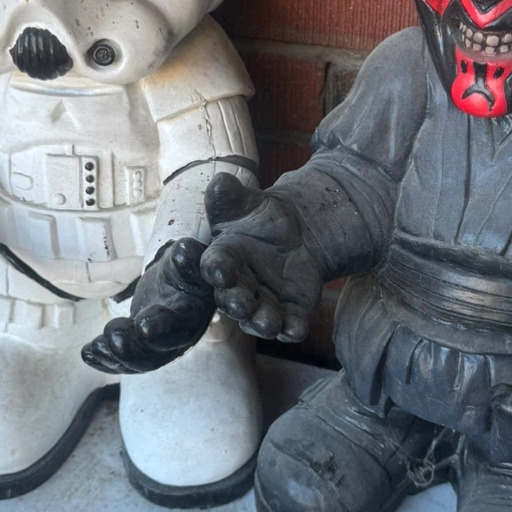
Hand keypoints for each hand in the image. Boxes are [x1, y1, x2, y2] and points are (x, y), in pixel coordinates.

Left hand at [82, 238, 214, 375]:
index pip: (180, 327)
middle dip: (133, 350)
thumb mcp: (184, 261)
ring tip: (96, 346)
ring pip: (139, 362)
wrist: (177, 283)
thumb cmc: (180, 271)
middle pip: (157, 355)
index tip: (142, 325)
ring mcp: (157, 347)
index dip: (162, 328)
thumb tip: (183, 251)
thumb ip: (185, 259)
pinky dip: (105, 360)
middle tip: (113, 334)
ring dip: (116, 356)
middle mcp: (176, 339)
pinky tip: (88, 353)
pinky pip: (123, 361)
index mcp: (191, 316)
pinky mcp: (140, 349)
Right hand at [199, 173, 323, 341]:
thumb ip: (229, 196)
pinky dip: (292, 330)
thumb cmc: (258, 218)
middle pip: (233, 300)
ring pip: (259, 319)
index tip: (221, 271)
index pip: (215, 267)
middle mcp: (238, 287)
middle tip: (242, 304)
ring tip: (269, 323)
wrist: (294, 235)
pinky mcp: (289, 312)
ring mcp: (263, 303)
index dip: (217, 270)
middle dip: (237, 304)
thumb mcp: (245, 203)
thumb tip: (220, 181)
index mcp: (223, 260)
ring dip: (263, 322)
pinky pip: (289, 325)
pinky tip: (296, 330)